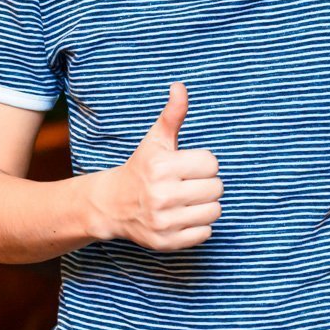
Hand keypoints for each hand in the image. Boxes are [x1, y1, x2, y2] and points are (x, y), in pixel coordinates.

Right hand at [89, 82, 223, 249]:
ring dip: (206, 204)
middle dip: (206, 183)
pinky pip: (206, 233)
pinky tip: (183, 216)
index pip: (211, 163)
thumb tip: (180, 86)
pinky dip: (199, 225)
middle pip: (216, 187)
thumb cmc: (141, 168)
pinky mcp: (167, 243)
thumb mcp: (155, 140)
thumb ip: (172, 114)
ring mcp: (164, 221)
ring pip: (214, 210)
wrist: (112, 204)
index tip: (187, 165)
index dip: (203, 163)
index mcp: (161, 167)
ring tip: (188, 200)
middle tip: (189, 183)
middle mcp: (161, 195)